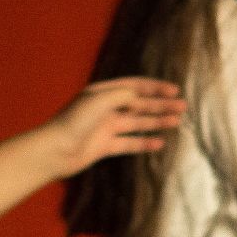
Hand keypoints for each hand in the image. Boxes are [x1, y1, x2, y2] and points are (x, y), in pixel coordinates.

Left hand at [49, 77, 184, 174]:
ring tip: (177, 122)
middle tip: (182, 106)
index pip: (134, 86)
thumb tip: (139, 95)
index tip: (174, 90)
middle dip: (161, 104)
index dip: (155, 87)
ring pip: (137, 123)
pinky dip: (144, 143)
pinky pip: (129, 143)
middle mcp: (105, 108)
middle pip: (139, 104)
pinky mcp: (105, 146)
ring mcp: (105, 127)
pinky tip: (160, 143)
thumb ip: (123, 95)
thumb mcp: (99, 100)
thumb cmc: (73, 122)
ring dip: (157, 122)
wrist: (54, 150)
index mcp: (102, 92)